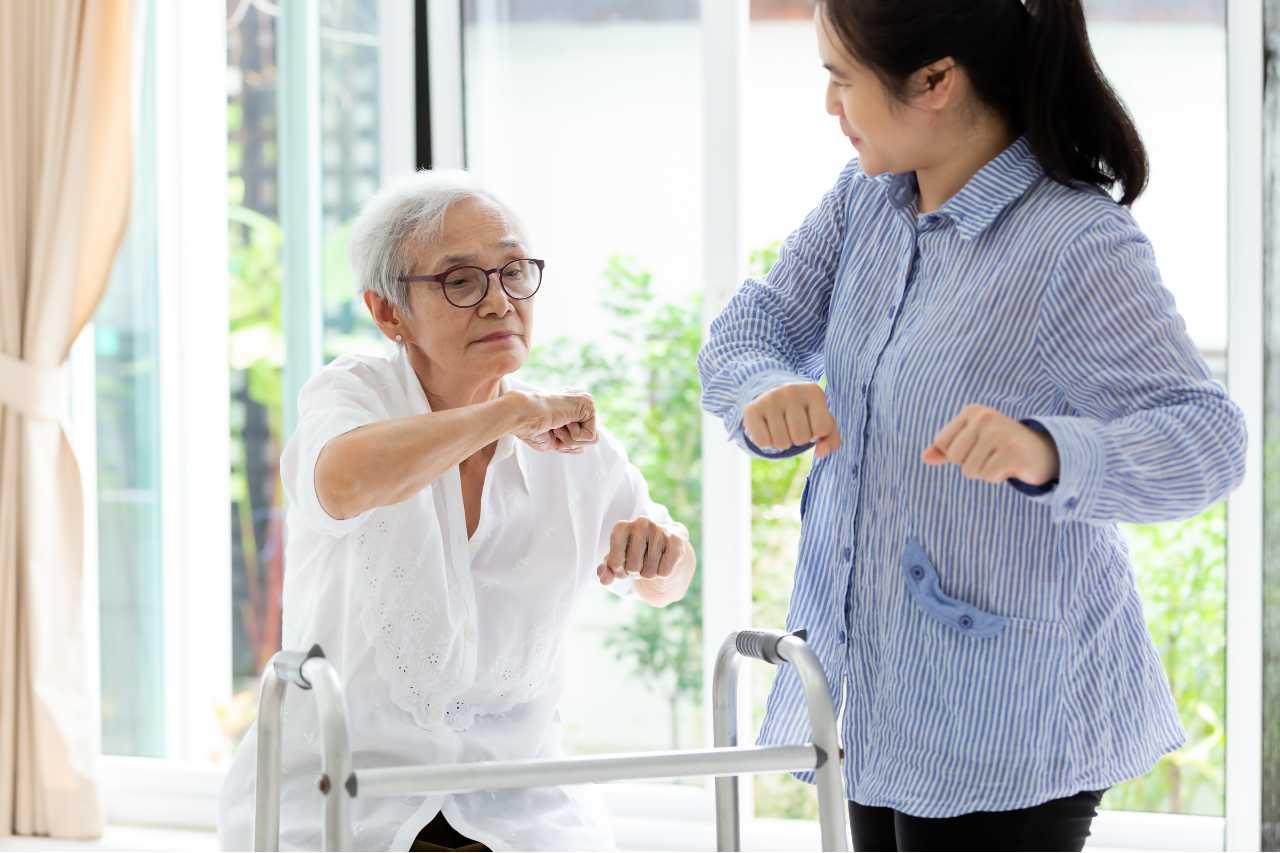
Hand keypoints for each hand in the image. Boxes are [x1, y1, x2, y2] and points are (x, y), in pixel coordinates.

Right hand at [508, 389, 597, 453]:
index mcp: (570, 411)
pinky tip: (561, 422)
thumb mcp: (553, 441)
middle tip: (553, 428)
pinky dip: (573, 436)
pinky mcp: (588, 404)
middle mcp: (580, 405)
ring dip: (570, 440)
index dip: (565, 443)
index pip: (581, 439)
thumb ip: (570, 442)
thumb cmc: (532, 429)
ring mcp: (585, 403)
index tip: (549, 430)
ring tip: (556, 425)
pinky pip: (591, 436)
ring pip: (592, 439)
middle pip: (590, 441)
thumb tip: (586, 446)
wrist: (522, 416)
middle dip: (570, 443)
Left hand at [596, 517, 687, 585]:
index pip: (614, 563)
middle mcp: (640, 523)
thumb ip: (606, 571)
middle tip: (639, 563)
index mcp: (621, 527)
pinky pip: (664, 572)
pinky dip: (662, 573)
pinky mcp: (676, 540)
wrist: (662, 543)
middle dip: (635, 572)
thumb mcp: (617, 561)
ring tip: (650, 561)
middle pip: (632, 568)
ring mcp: (660, 530)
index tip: (623, 563)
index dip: (619, 570)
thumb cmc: (634, 552)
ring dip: (649, 573)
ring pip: (649, 572)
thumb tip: (603, 579)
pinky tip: (662, 561)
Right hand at [743, 383, 840, 458]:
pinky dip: (766, 443)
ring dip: (782, 442)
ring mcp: (770, 399)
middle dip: (798, 439)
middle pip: (800, 438)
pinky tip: (767, 428)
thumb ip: (830, 438)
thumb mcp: (821, 420)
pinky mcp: (752, 409)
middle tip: (792, 426)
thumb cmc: (803, 412)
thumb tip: (821, 452)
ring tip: (781, 427)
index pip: (821, 429)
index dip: (815, 434)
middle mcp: (791, 391)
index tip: (810, 423)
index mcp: (813, 392)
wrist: (771, 394)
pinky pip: (763, 442)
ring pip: (781, 443)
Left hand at [922, 404, 1059, 484]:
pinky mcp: (1013, 452)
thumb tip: (924, 457)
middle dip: (971, 463)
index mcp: (972, 411)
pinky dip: (998, 477)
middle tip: (991, 455)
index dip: (956, 453)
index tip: (977, 446)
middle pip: (955, 457)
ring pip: (970, 470)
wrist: (1041, 452)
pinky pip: (988, 476)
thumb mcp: (970, 443)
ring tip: (1001, 459)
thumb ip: (945, 449)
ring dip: (985, 471)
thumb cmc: (999, 447)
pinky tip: (1011, 465)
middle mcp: (985, 417)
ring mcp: (1000, 433)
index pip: (942, 443)